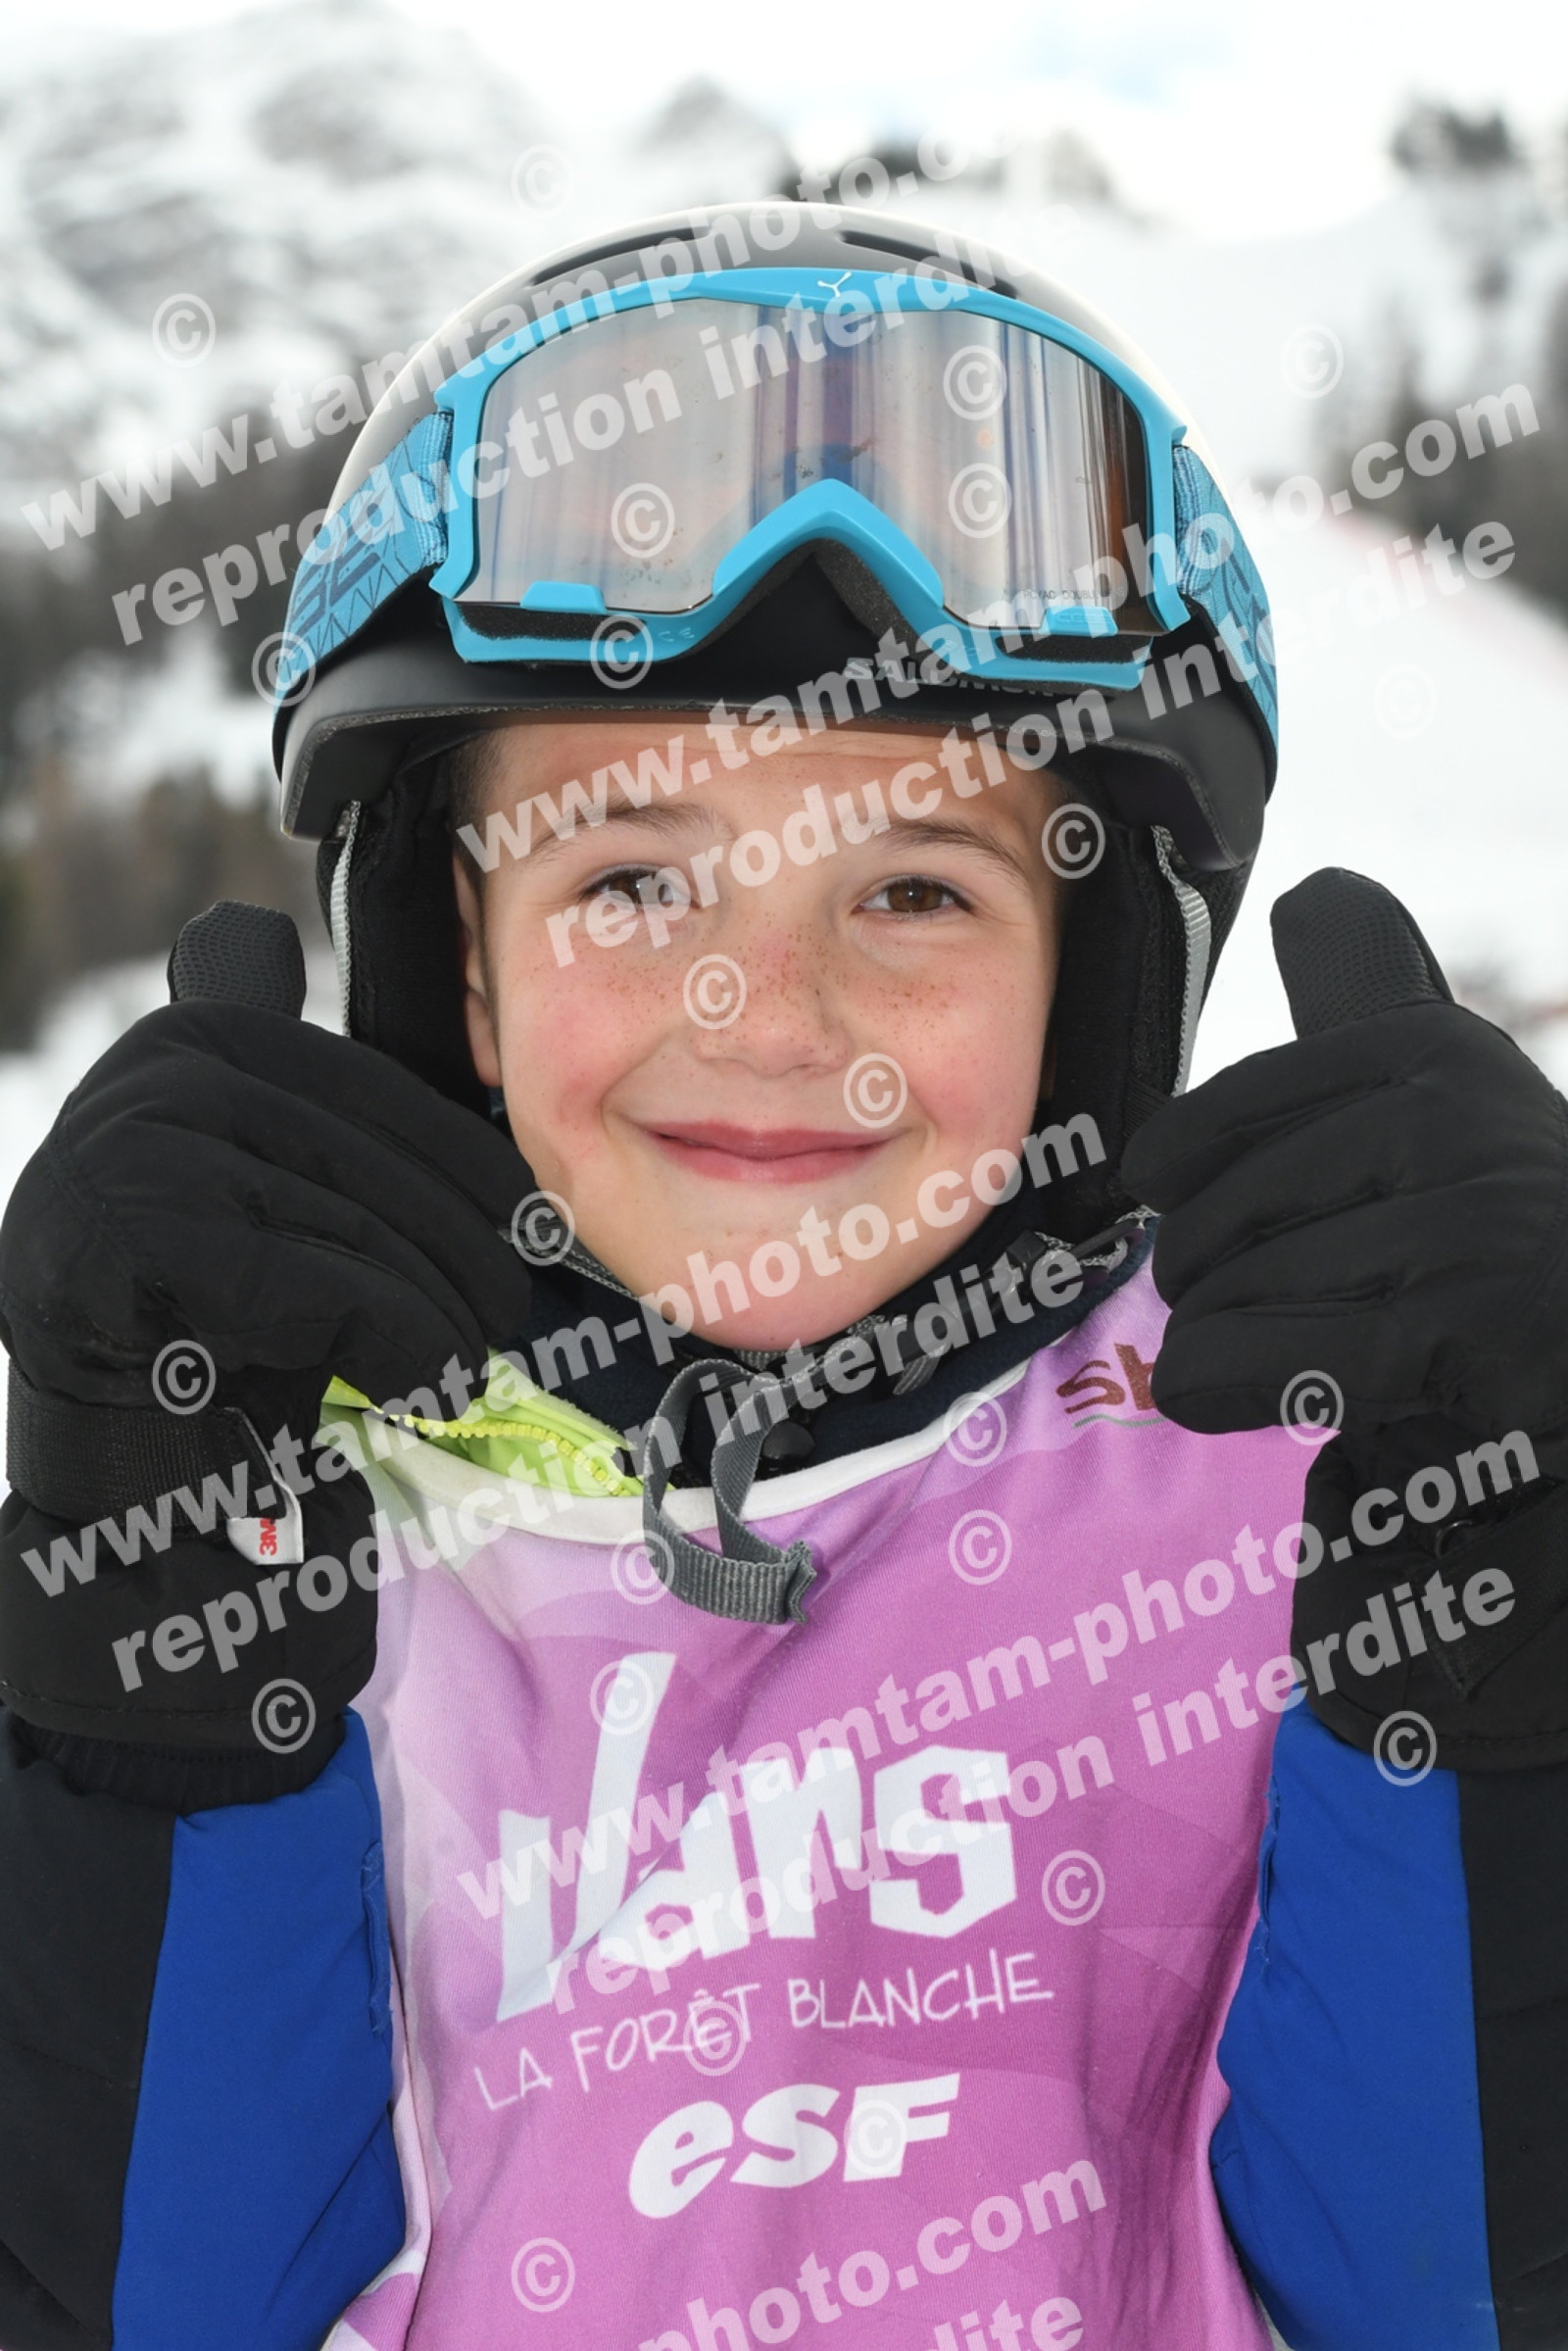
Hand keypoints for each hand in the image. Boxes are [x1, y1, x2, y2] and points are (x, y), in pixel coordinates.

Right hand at [0, 905, 532, 1433]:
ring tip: (468, 1366)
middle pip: (376, 1167)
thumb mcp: (255, 1184)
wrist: (98, 1423)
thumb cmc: (194, 1308)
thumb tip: (479, 1136)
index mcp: (204, 1037)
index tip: (529, 1218)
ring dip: (443, 1316)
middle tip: (504, 1314)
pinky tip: (431, 1385)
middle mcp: (169, 1076)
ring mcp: (149, 1152)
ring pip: (366, 1235)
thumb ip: (321, 1124)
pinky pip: (340, 1293)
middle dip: (465, 1251)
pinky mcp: (155, 1240)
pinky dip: (411, 1348)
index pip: (377, 1089)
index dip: (469, 1161)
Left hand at [1122, 870, 1567, 1457]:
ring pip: (1230, 1295)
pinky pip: (1259, 1356)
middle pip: (1215, 1216)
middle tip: (1236, 1303)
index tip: (1182, 1206)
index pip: (1212, 1123)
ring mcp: (1469, 1221)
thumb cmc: (1489, 1225)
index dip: (1177, 1184)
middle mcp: (1453, 1114)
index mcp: (1426, 1046)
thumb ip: (1367, 995)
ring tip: (1270, 1353)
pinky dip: (1214, 1387)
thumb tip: (1316, 892)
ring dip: (1217, 1344)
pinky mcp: (1467, 1328)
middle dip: (1200, 1278)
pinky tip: (1213, 1392)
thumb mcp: (1438, 1090)